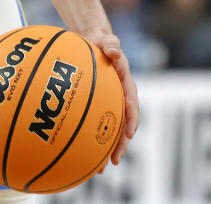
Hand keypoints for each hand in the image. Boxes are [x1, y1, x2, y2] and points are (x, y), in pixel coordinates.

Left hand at [92, 31, 139, 168]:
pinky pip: (93, 125)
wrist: (93, 42)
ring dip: (105, 150)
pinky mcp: (96, 106)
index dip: (131, 120)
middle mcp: (119, 98)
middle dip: (120, 145)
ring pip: (108, 130)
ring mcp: (108, 104)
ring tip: (98, 170)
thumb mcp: (107, 40)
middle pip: (122, 126)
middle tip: (114, 161)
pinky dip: (89, 139)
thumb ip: (111, 44)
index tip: (129, 134)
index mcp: (126, 85)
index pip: (132, 104)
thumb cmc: (101, 42)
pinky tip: (78, 154)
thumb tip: (114, 51)